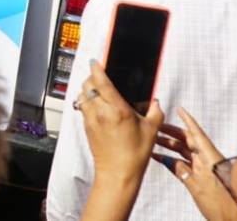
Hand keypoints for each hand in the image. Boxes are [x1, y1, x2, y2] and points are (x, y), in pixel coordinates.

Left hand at [81, 61, 164, 185]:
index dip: (96, 68)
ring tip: (97, 89)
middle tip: (99, 75)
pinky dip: (86, 101)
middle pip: (87, 85)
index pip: (101, 82)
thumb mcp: (151, 131)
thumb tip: (155, 101)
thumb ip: (155, 112)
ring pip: (81, 96)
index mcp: (117, 109)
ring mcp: (90, 120)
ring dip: (87, 89)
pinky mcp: (86, 128)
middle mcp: (100, 112)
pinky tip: (97, 105)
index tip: (95, 60)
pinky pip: (82, 108)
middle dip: (91, 77)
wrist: (117, 175)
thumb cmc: (135, 154)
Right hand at [156, 108, 236, 220]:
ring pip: (185, 152)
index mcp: (211, 159)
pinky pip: (184, 166)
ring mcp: (204, 170)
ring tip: (153, 141)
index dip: (188, 121)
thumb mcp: (198, 188)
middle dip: (172, 133)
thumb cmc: (222, 206)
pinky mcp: (201, 179)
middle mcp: (208, 161)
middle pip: (188, 141)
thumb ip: (183, 172)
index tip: (179, 109)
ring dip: (170, 147)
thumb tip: (170, 160)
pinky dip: (173, 161)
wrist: (233, 220)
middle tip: (156, 126)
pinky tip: (159, 158)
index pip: (197, 135)